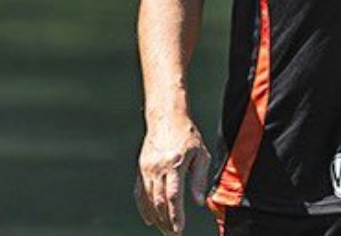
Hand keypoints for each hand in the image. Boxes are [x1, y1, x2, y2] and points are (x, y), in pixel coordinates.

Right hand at [135, 116, 210, 233]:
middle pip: (158, 201)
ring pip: (147, 199)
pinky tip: (150, 220)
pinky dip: (143, 208)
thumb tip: (198, 202)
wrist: (165, 117)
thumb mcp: (200, 154)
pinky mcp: (140, 168)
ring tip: (165, 230)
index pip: (173, 195)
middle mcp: (157, 167)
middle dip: (166, 221)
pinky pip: (139, 192)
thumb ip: (198, 179)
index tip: (179, 230)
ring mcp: (146, 168)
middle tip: (174, 235)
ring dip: (156, 218)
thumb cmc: (187, 136)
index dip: (175, 215)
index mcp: (174, 163)